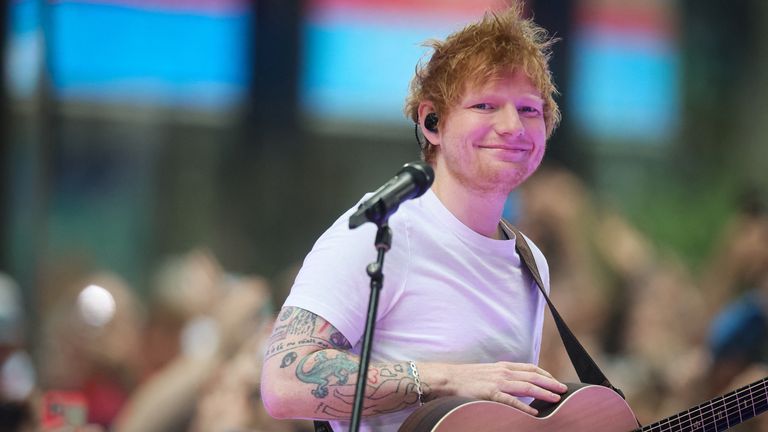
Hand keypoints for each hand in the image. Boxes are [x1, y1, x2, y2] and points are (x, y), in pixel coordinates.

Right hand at [422, 361, 566, 415]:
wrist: (448, 378)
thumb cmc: (465, 377)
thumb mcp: (487, 372)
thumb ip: (502, 376)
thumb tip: (514, 384)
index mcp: (503, 366)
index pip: (530, 367)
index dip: (545, 374)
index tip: (555, 380)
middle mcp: (503, 372)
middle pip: (533, 376)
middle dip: (551, 383)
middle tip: (564, 389)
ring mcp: (498, 382)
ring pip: (527, 386)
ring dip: (544, 392)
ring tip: (556, 399)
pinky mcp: (490, 393)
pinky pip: (511, 401)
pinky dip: (524, 406)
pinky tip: (534, 412)